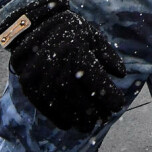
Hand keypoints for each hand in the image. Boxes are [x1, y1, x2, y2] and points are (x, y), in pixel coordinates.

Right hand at [4, 0, 126, 131]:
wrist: (32, 26)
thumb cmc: (70, 30)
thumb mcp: (93, 36)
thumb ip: (108, 56)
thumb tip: (122, 74)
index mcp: (78, 52)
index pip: (97, 82)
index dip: (110, 97)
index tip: (118, 105)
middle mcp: (58, 66)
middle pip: (79, 98)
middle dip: (93, 112)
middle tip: (103, 120)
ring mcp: (41, 77)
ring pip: (62, 105)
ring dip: (76, 118)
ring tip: (87, 126)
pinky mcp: (29, 85)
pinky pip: (44, 106)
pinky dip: (57, 117)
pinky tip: (68, 123)